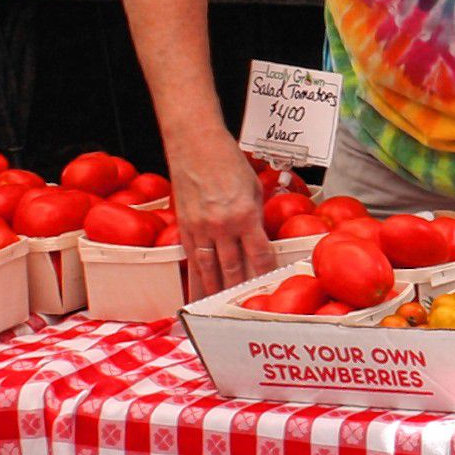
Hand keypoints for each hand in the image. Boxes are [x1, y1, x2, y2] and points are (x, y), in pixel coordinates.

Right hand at [170, 127, 274, 299]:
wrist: (195, 144)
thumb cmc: (227, 160)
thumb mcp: (253, 188)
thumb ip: (256, 216)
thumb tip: (259, 239)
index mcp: (245, 215)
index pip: (259, 254)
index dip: (265, 274)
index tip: (269, 288)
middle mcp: (222, 225)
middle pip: (233, 267)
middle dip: (239, 291)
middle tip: (243, 308)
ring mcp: (201, 227)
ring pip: (209, 269)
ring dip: (214, 292)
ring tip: (216, 311)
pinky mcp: (185, 226)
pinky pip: (191, 258)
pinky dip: (194, 277)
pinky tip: (196, 291)